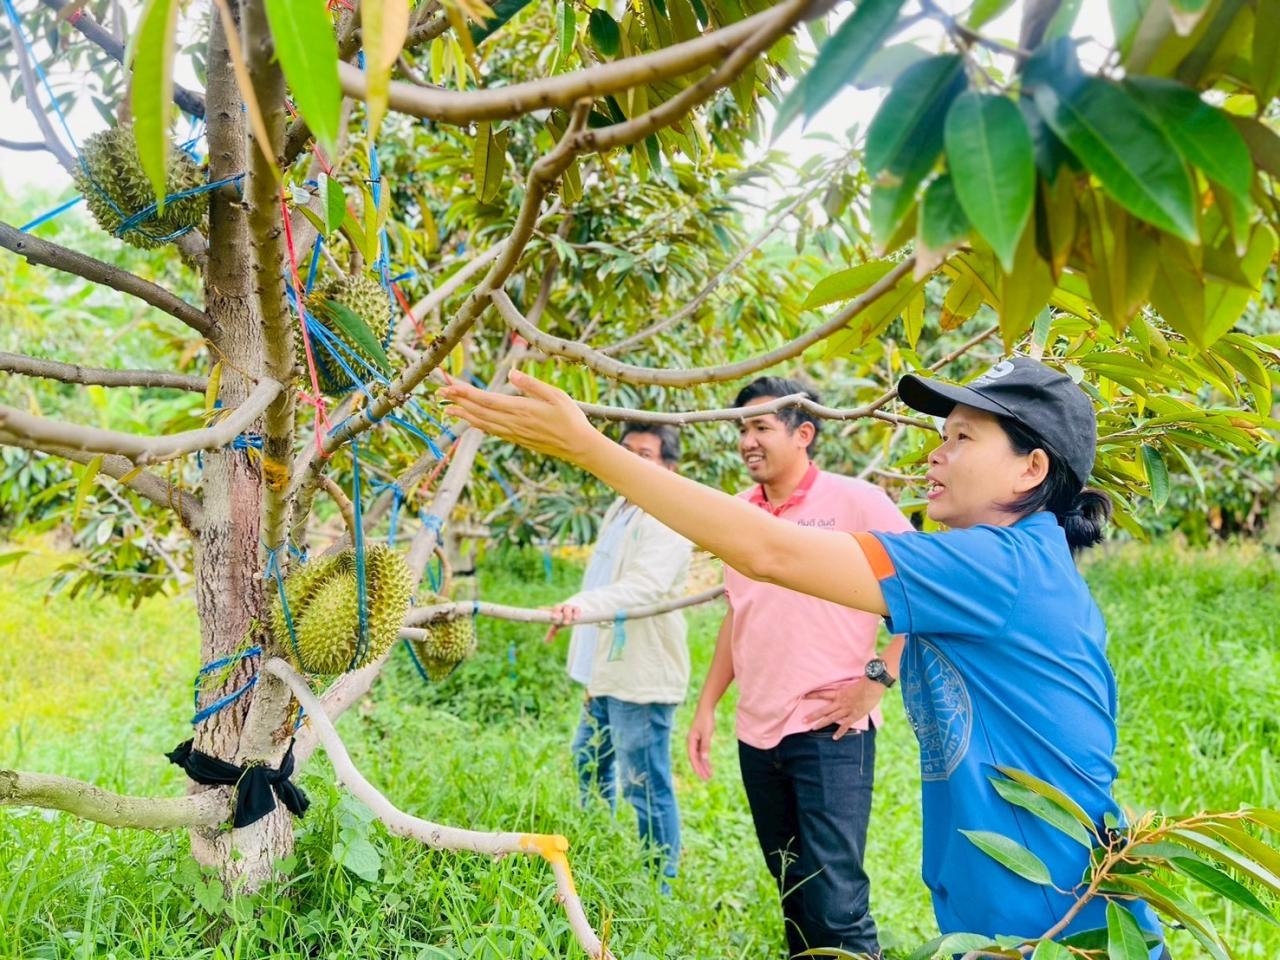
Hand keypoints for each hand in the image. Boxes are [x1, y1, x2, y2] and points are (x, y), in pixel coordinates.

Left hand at [440, 369, 597, 465]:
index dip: (466, 393)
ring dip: (463, 415)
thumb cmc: (571, 418)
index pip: (487, 400)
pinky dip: (478, 425)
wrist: (579, 447)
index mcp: (521, 409)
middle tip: (439, 393)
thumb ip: (532, 385)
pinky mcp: (518, 439)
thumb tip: (511, 373)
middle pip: (479, 411)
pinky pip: (492, 431)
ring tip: (447, 409)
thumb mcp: (556, 395)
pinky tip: (472, 422)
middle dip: (458, 402)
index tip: (450, 386)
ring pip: (483, 423)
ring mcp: (514, 433)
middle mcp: (514, 423)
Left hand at [542, 603, 581, 642]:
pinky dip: (576, 613)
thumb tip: (546, 642)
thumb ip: (552, 632)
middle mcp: (561, 607)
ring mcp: (569, 607)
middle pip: (557, 607)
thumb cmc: (563, 618)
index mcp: (555, 610)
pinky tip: (575, 618)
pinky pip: (576, 610)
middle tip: (554, 618)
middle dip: (556, 612)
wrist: (574, 611)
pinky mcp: (577, 609)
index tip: (544, 615)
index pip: (548, 609)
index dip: (544, 609)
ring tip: (566, 623)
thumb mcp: (557, 625)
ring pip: (567, 609)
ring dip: (566, 615)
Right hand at [687, 707, 714, 780]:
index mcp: (691, 741)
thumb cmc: (706, 719)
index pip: (693, 758)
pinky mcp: (700, 740)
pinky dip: (705, 760)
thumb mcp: (707, 733)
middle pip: (695, 759)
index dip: (697, 768)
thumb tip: (704, 758)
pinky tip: (708, 765)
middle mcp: (691, 743)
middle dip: (700, 770)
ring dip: (703, 766)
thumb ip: (705, 745)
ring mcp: (695, 742)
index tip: (703, 776)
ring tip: (709, 775)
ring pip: (698, 757)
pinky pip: (701, 753)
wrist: (706, 709)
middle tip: (707, 779)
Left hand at [802, 679, 884, 739]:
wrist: (873, 685)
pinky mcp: (854, 715)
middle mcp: (840, 702)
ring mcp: (847, 709)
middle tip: (803, 720)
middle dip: (813, 715)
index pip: (822, 694)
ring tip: (812, 728)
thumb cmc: (865, 682)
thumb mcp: (852, 684)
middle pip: (824, 710)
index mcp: (839, 693)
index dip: (813, 695)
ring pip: (831, 718)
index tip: (803, 696)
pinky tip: (834, 738)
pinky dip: (840, 732)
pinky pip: (845, 725)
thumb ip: (847, 689)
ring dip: (821, 723)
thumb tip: (846, 689)